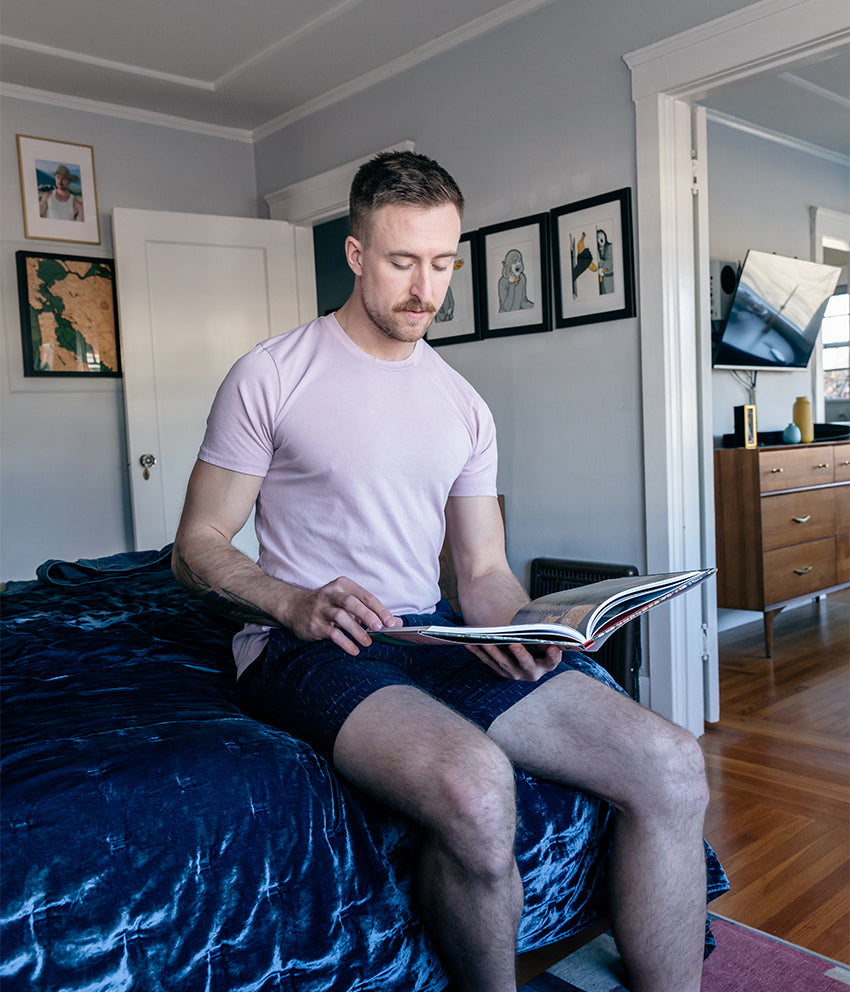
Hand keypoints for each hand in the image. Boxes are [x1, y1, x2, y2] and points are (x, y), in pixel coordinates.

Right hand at [283, 576, 400, 655]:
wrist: (294, 607)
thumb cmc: (328, 605)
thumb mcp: (348, 602)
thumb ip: (371, 611)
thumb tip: (396, 622)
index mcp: (343, 585)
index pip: (365, 596)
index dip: (380, 609)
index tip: (391, 622)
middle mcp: (331, 594)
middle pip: (351, 602)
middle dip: (367, 615)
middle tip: (379, 627)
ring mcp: (321, 608)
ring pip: (340, 616)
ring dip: (356, 630)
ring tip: (367, 642)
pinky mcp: (315, 623)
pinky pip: (331, 633)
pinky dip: (344, 642)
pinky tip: (354, 649)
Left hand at [466, 642, 562, 680]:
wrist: (525, 654)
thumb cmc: (537, 642)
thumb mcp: (543, 640)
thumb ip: (546, 635)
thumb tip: (547, 624)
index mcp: (546, 664)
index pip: (552, 661)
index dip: (553, 656)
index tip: (553, 647)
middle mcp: (531, 671)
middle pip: (526, 664)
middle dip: (520, 654)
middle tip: (514, 644)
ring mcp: (514, 673)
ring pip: (503, 663)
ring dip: (493, 652)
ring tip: (485, 641)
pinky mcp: (500, 671)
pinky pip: (487, 661)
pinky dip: (477, 652)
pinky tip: (468, 642)